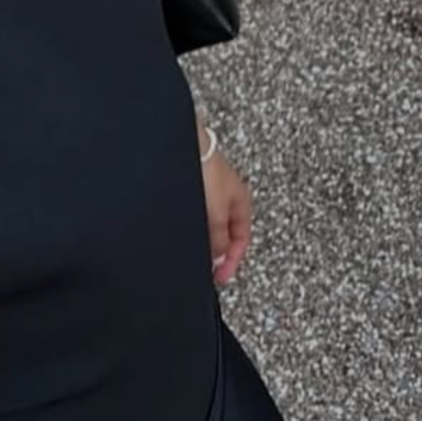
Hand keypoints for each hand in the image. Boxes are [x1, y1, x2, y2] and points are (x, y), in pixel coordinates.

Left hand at [198, 123, 252, 286]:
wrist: (182, 143)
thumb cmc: (206, 167)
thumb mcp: (216, 211)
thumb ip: (219, 238)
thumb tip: (218, 258)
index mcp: (241, 204)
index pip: (241, 241)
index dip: (232, 262)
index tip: (219, 277)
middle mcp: (227, 198)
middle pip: (224, 235)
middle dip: (216, 253)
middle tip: (205, 270)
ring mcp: (209, 192)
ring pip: (209, 225)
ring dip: (203, 241)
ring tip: (191, 254)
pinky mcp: (191, 186)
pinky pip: (194, 215)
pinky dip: (190, 227)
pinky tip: (179, 233)